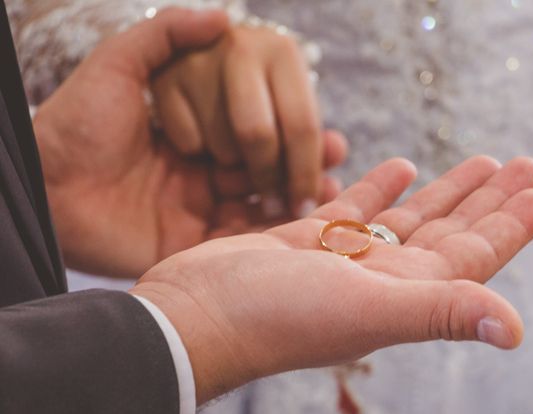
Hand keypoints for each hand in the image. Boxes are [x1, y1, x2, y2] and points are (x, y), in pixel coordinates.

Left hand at [33, 9, 343, 277]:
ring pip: (262, 196)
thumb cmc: (76, 123)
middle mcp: (205, 162)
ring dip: (300, 188)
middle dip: (300, 157)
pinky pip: (244, 234)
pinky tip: (308, 215)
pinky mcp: (195, 239)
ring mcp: (202, 202)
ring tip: (332, 182)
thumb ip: (167, 34)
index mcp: (196, 122)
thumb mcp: (117, 66)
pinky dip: (277, 227)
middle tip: (332, 153)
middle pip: (266, 160)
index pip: (257, 120)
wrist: (43, 188)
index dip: (288, 124)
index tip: (317, 120)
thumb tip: (224, 14)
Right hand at [130, 156, 532, 403]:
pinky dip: (380, 189)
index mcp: (403, 293)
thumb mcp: (367, 309)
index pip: (473, 256)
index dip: (509, 226)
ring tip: (477, 161)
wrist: (198, 315)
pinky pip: (355, 210)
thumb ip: (440, 311)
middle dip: (487, 200)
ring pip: (407, 219)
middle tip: (523, 166)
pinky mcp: (307, 241)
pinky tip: (401, 166)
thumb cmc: (278, 317)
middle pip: (449, 232)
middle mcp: (380, 279)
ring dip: (444, 191)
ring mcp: (343, 260)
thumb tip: (514, 331)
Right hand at [151, 22, 346, 216]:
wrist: (203, 54)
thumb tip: (333, 174)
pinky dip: (199, 153)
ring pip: (222, 144)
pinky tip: (203, 144)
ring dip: (231, 166)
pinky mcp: (163, 79)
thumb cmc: (259, 93)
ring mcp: (197, 61)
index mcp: (283, 53)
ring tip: (235, 160)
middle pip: (258, 136)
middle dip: (267, 179)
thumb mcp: (288, 108)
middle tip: (271, 204)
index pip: (301, 125)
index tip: (305, 208)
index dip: (305, 175)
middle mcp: (241, 47)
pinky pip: (189, 142)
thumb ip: (310, 141)